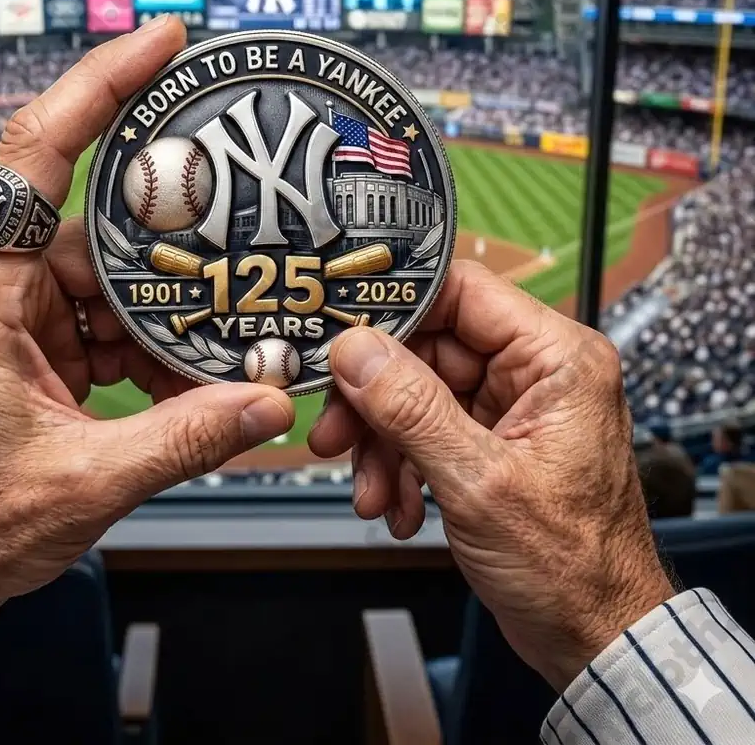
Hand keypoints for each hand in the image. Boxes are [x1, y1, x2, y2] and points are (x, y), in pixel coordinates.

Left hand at [0, 16, 294, 630]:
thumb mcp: (85, 481)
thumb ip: (185, 437)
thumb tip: (265, 403)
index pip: (35, 153)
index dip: (99, 86)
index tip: (157, 44)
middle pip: (89, 216)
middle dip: (166, 232)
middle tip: (233, 222)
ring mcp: (7, 307)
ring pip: (102, 267)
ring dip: (158, 299)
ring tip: (216, 320)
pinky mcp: (25, 334)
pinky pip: (97, 309)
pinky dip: (140, 333)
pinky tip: (179, 365)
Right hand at [309, 260, 672, 691]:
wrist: (593, 639)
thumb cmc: (575, 569)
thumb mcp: (478, 482)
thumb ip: (412, 409)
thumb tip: (358, 350)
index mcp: (556, 358)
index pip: (462, 292)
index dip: (396, 307)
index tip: (342, 332)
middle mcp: (534, 373)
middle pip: (427, 347)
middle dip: (375, 395)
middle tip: (338, 429)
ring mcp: (509, 408)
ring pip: (416, 392)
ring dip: (382, 441)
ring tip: (369, 487)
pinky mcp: (489, 442)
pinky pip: (424, 429)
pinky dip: (399, 464)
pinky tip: (395, 504)